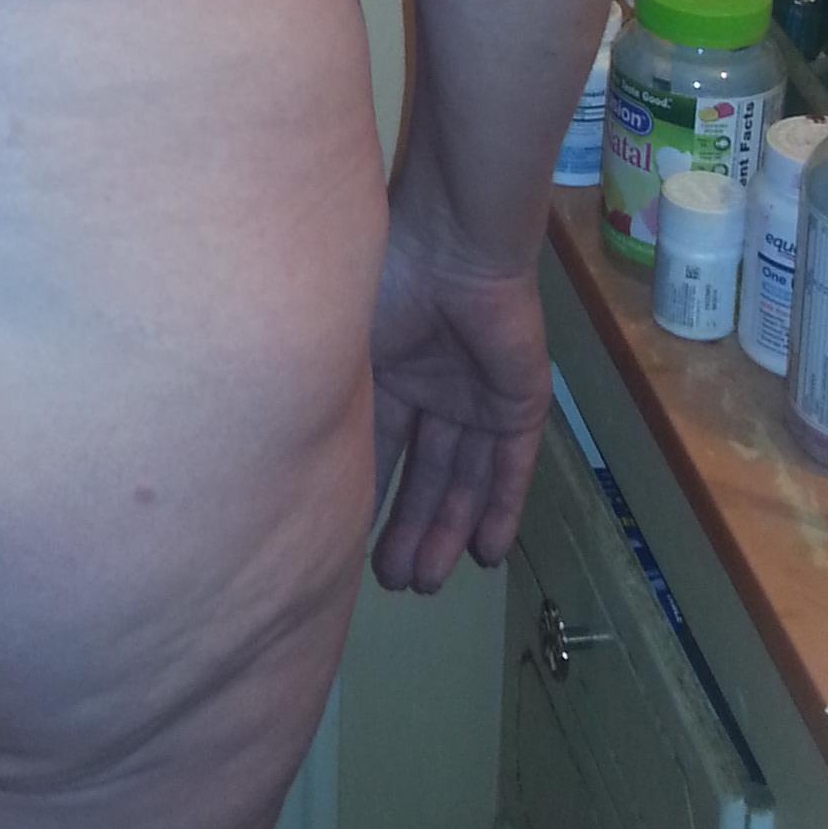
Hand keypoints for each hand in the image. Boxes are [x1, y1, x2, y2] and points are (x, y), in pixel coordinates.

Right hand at [367, 211, 550, 593]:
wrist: (452, 246)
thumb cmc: (386, 287)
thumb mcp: (348, 356)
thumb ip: (342, 413)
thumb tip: (307, 472)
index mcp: (388, 375)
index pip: (380, 453)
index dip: (368, 501)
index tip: (347, 549)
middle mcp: (434, 391)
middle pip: (424, 475)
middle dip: (408, 530)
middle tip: (392, 582)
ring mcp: (478, 398)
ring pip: (465, 478)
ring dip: (448, 530)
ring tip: (427, 582)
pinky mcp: (520, 402)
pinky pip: (511, 465)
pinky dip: (501, 508)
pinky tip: (483, 552)